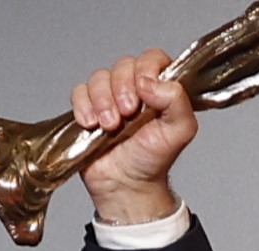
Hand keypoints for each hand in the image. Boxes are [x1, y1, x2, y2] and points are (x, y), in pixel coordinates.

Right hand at [65, 50, 202, 228]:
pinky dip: (83, 106)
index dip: (146, 69)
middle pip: (123, 64)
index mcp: (160, 88)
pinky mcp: (88, 108)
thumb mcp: (180, 131)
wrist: (127, 185)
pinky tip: (92, 125)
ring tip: (111, 126)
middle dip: (123, 88)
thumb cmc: (154, 160)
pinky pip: (79, 92)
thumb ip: (178, 101)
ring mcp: (109, 97)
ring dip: (103, 101)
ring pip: (99, 77)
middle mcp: (135, 88)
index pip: (153, 58)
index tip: (145, 92)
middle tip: (127, 115)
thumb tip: (151, 82)